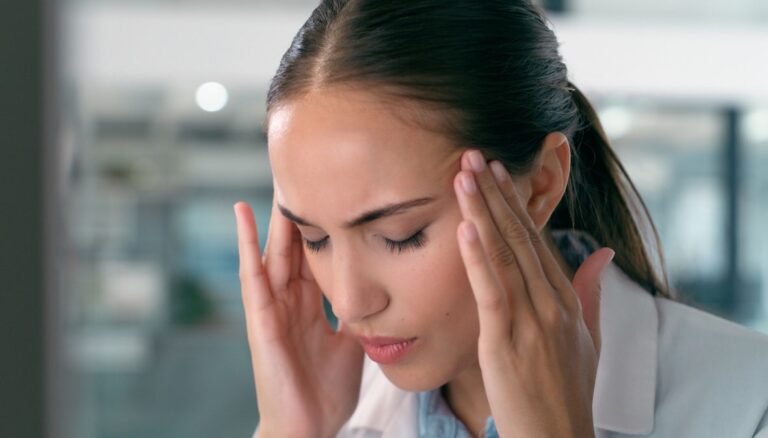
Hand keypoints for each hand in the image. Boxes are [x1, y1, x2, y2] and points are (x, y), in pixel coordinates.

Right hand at [235, 198, 363, 437]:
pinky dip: (246, 244)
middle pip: (297, 243)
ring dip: (276, 215)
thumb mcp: (351, 344)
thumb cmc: (324, 390)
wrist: (308, 427)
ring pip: (275, 249)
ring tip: (279, 176)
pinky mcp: (261, 318)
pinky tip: (244, 213)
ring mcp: (273, 306)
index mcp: (313, 303)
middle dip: (302, 209)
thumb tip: (380, 295)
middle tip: (307, 169)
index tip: (336, 188)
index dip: (325, 221)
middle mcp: (291, 298)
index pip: (319, 252)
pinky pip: (254, 275)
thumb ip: (358, 317)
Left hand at [453, 150, 614, 437]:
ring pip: (504, 255)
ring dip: (483, 211)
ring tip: (465, 175)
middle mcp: (551, 303)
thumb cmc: (567, 391)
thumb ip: (589, 292)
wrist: (557, 437)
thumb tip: (602, 254)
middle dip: (496, 193)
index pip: (536, 240)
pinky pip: (491, 291)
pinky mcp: (507, 341)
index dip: (516, 204)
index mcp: (566, 300)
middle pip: (520, 237)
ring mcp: (531, 321)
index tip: (499, 172)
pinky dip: (478, 257)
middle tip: (475, 155)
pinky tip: (466, 227)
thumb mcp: (586, 338)